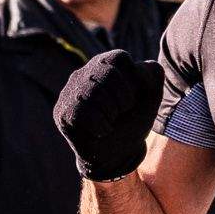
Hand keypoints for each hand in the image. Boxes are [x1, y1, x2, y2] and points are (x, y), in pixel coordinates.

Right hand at [54, 50, 164, 180]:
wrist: (118, 155)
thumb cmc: (133, 121)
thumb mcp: (151, 95)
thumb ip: (152, 73)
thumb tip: (138, 69)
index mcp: (104, 64)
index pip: (119, 58)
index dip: (133, 81)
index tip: (132, 99)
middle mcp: (83, 73)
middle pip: (107, 74)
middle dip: (123, 99)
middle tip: (121, 113)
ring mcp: (69, 92)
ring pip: (93, 93)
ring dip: (112, 114)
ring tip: (111, 121)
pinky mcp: (62, 112)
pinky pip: (83, 112)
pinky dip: (100, 126)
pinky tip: (101, 131)